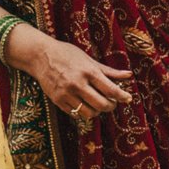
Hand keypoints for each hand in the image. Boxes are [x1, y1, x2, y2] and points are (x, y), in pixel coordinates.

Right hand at [9, 25, 134, 122]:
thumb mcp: (89, 59)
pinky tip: (84, 104)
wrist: (40, 56)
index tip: (128, 99)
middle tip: (111, 103)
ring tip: (97, 104)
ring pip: (89, 113)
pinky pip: (76, 114)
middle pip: (102, 105)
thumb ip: (109, 71)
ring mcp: (66, 93)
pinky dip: (83, 112)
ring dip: (97, 111)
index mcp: (88, 72)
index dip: (122, 96)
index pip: (111, 90)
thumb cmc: (67, 55)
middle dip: (111, 106)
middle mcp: (77, 84)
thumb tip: (129, 75)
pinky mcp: (57, 100)